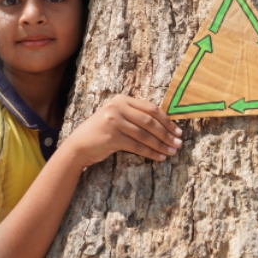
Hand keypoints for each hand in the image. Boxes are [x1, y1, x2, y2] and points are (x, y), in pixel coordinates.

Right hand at [58, 95, 181, 168]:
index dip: (167, 121)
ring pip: (145, 134)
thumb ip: (134, 116)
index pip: (151, 109)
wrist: (78, 146)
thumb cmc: (100, 133)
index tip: (178, 131)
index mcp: (121, 100)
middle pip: (150, 121)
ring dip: (161, 144)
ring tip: (172, 152)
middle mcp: (117, 107)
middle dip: (167, 133)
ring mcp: (113, 121)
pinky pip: (137, 145)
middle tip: (179, 143)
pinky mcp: (111, 136)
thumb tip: (164, 125)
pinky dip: (150, 152)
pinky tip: (159, 157)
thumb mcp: (116, 118)